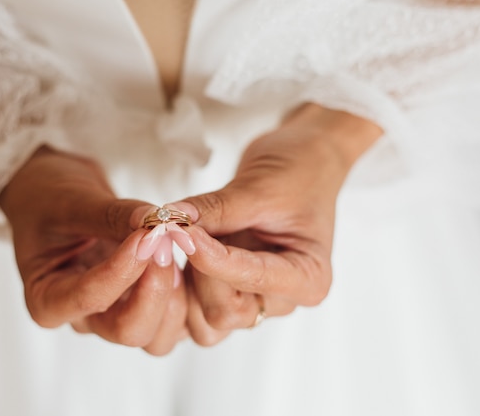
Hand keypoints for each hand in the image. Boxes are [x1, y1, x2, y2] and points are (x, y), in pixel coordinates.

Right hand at [0, 147, 187, 354]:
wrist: (56, 196)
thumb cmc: (51, 199)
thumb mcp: (73, 202)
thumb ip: (114, 215)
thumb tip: (156, 222)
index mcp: (47, 299)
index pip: (90, 297)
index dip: (124, 269)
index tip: (148, 235)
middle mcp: (83, 318)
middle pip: (129, 331)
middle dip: (156, 290)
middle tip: (167, 243)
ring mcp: (115, 317)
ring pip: (157, 338)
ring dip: (175, 296)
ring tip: (175, 249)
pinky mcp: (143, 308)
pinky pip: (175, 322)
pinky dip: (188, 297)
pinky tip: (189, 259)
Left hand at [177, 103, 382, 345]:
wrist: (300, 161)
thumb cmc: (296, 172)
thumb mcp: (259, 188)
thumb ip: (215, 210)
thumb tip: (171, 220)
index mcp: (308, 279)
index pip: (252, 280)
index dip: (212, 258)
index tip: (184, 231)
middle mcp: (281, 299)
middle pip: (226, 311)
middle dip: (200, 272)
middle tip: (185, 230)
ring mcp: (254, 299)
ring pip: (205, 319)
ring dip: (187, 283)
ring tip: (188, 238)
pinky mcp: (228, 292)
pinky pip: (194, 310)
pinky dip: (181, 285)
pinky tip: (182, 249)